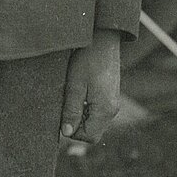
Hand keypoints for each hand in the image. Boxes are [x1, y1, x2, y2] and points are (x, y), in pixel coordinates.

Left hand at [60, 30, 120, 144]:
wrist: (103, 40)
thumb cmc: (87, 60)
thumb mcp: (74, 85)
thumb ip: (71, 110)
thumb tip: (67, 132)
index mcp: (105, 109)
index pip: (89, 137)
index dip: (73, 131)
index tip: (63, 115)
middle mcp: (113, 109)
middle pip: (93, 132)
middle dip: (76, 124)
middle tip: (66, 105)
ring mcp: (113, 103)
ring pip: (94, 122)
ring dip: (80, 115)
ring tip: (72, 96)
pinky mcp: (111, 96)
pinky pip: (97, 112)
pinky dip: (86, 108)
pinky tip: (80, 92)